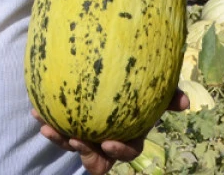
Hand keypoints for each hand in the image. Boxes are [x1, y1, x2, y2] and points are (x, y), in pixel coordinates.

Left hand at [35, 89, 189, 174]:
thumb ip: (169, 93)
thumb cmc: (138, 79)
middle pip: (98, 158)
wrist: (104, 65)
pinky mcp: (68, 124)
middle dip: (85, 152)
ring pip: (74, 146)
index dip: (118, 150)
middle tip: (75, 139)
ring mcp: (86, 133)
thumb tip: (186, 104)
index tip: (107, 141)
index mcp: (130, 133)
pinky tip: (37, 110)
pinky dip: (48, 123)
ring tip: (49, 127)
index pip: (127, 151)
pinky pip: (58, 131)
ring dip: (61, 141)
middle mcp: (107, 138)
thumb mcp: (155, 85)